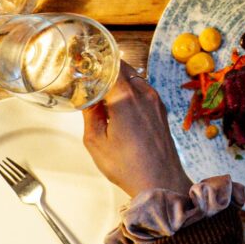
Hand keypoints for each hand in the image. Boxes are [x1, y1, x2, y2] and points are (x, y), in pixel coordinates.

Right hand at [82, 61, 191, 197]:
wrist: (161, 181)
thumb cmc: (130, 166)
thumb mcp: (96, 141)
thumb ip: (90, 114)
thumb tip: (88, 99)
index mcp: (126, 98)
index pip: (110, 65)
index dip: (94, 63)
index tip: (82, 64)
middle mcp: (144, 94)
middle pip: (123, 68)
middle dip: (105, 69)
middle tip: (89, 76)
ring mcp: (156, 101)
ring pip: (135, 78)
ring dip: (119, 80)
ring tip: (102, 91)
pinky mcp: (161, 109)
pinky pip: (144, 90)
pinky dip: (130, 90)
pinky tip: (119, 104)